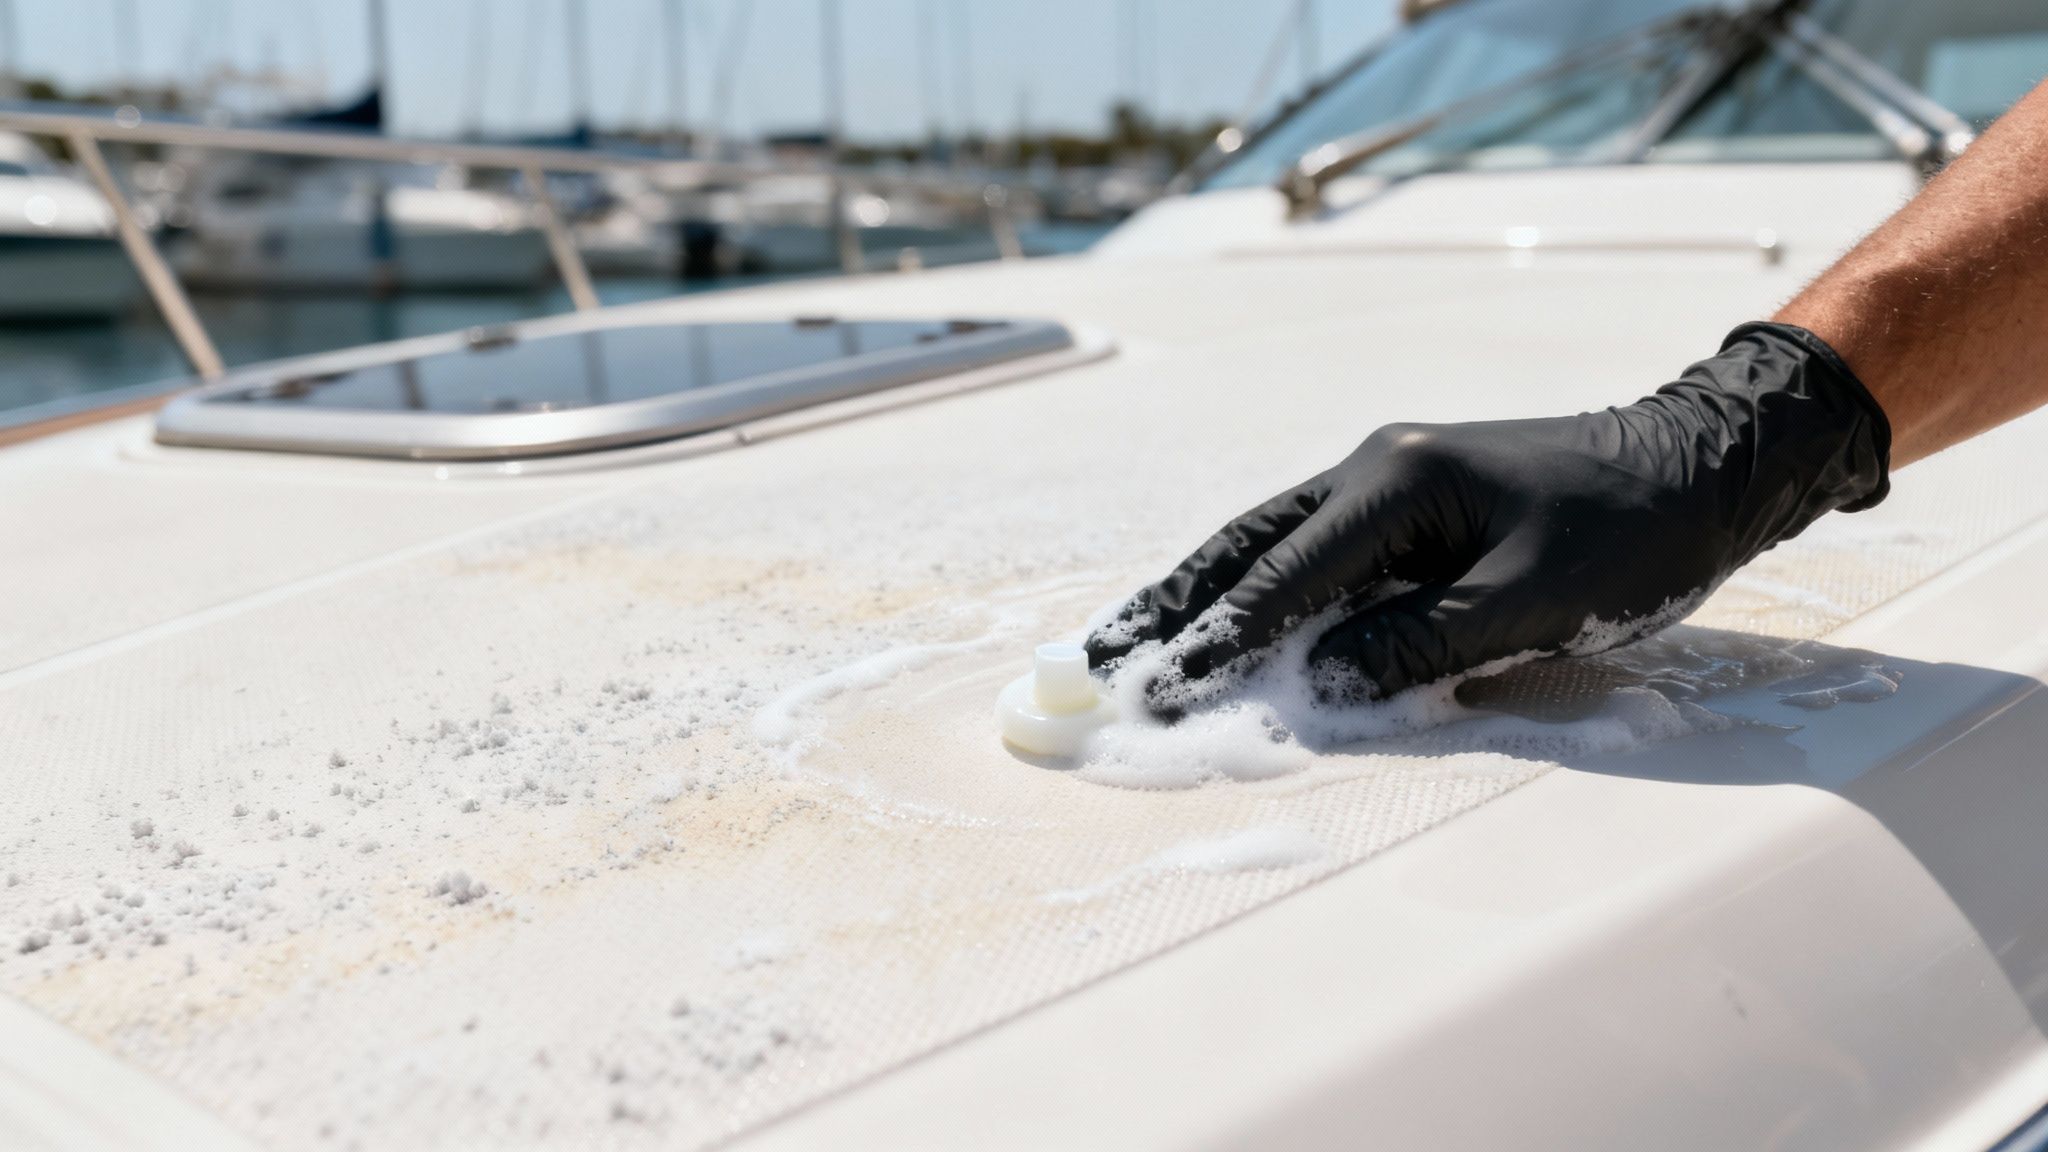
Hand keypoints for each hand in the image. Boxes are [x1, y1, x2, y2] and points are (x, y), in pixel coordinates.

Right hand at [1087, 323, 1890, 708]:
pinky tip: (1228, 618)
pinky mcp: (1410, 505)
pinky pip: (1309, 551)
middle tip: (1102, 659)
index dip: (1223, 638)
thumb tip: (1328, 679)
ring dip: (1201, 595)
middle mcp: (1376, 468)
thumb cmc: (1635, 530)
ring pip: (1269, 543)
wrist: (1704, 461)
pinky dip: (1256, 588)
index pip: (1288, 574)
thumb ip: (1426, 642)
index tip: (1161, 686)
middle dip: (1174, 606)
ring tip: (1135, 640)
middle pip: (1248, 544)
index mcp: (1399, 481)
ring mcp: (1389, 480)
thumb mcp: (1537, 598)